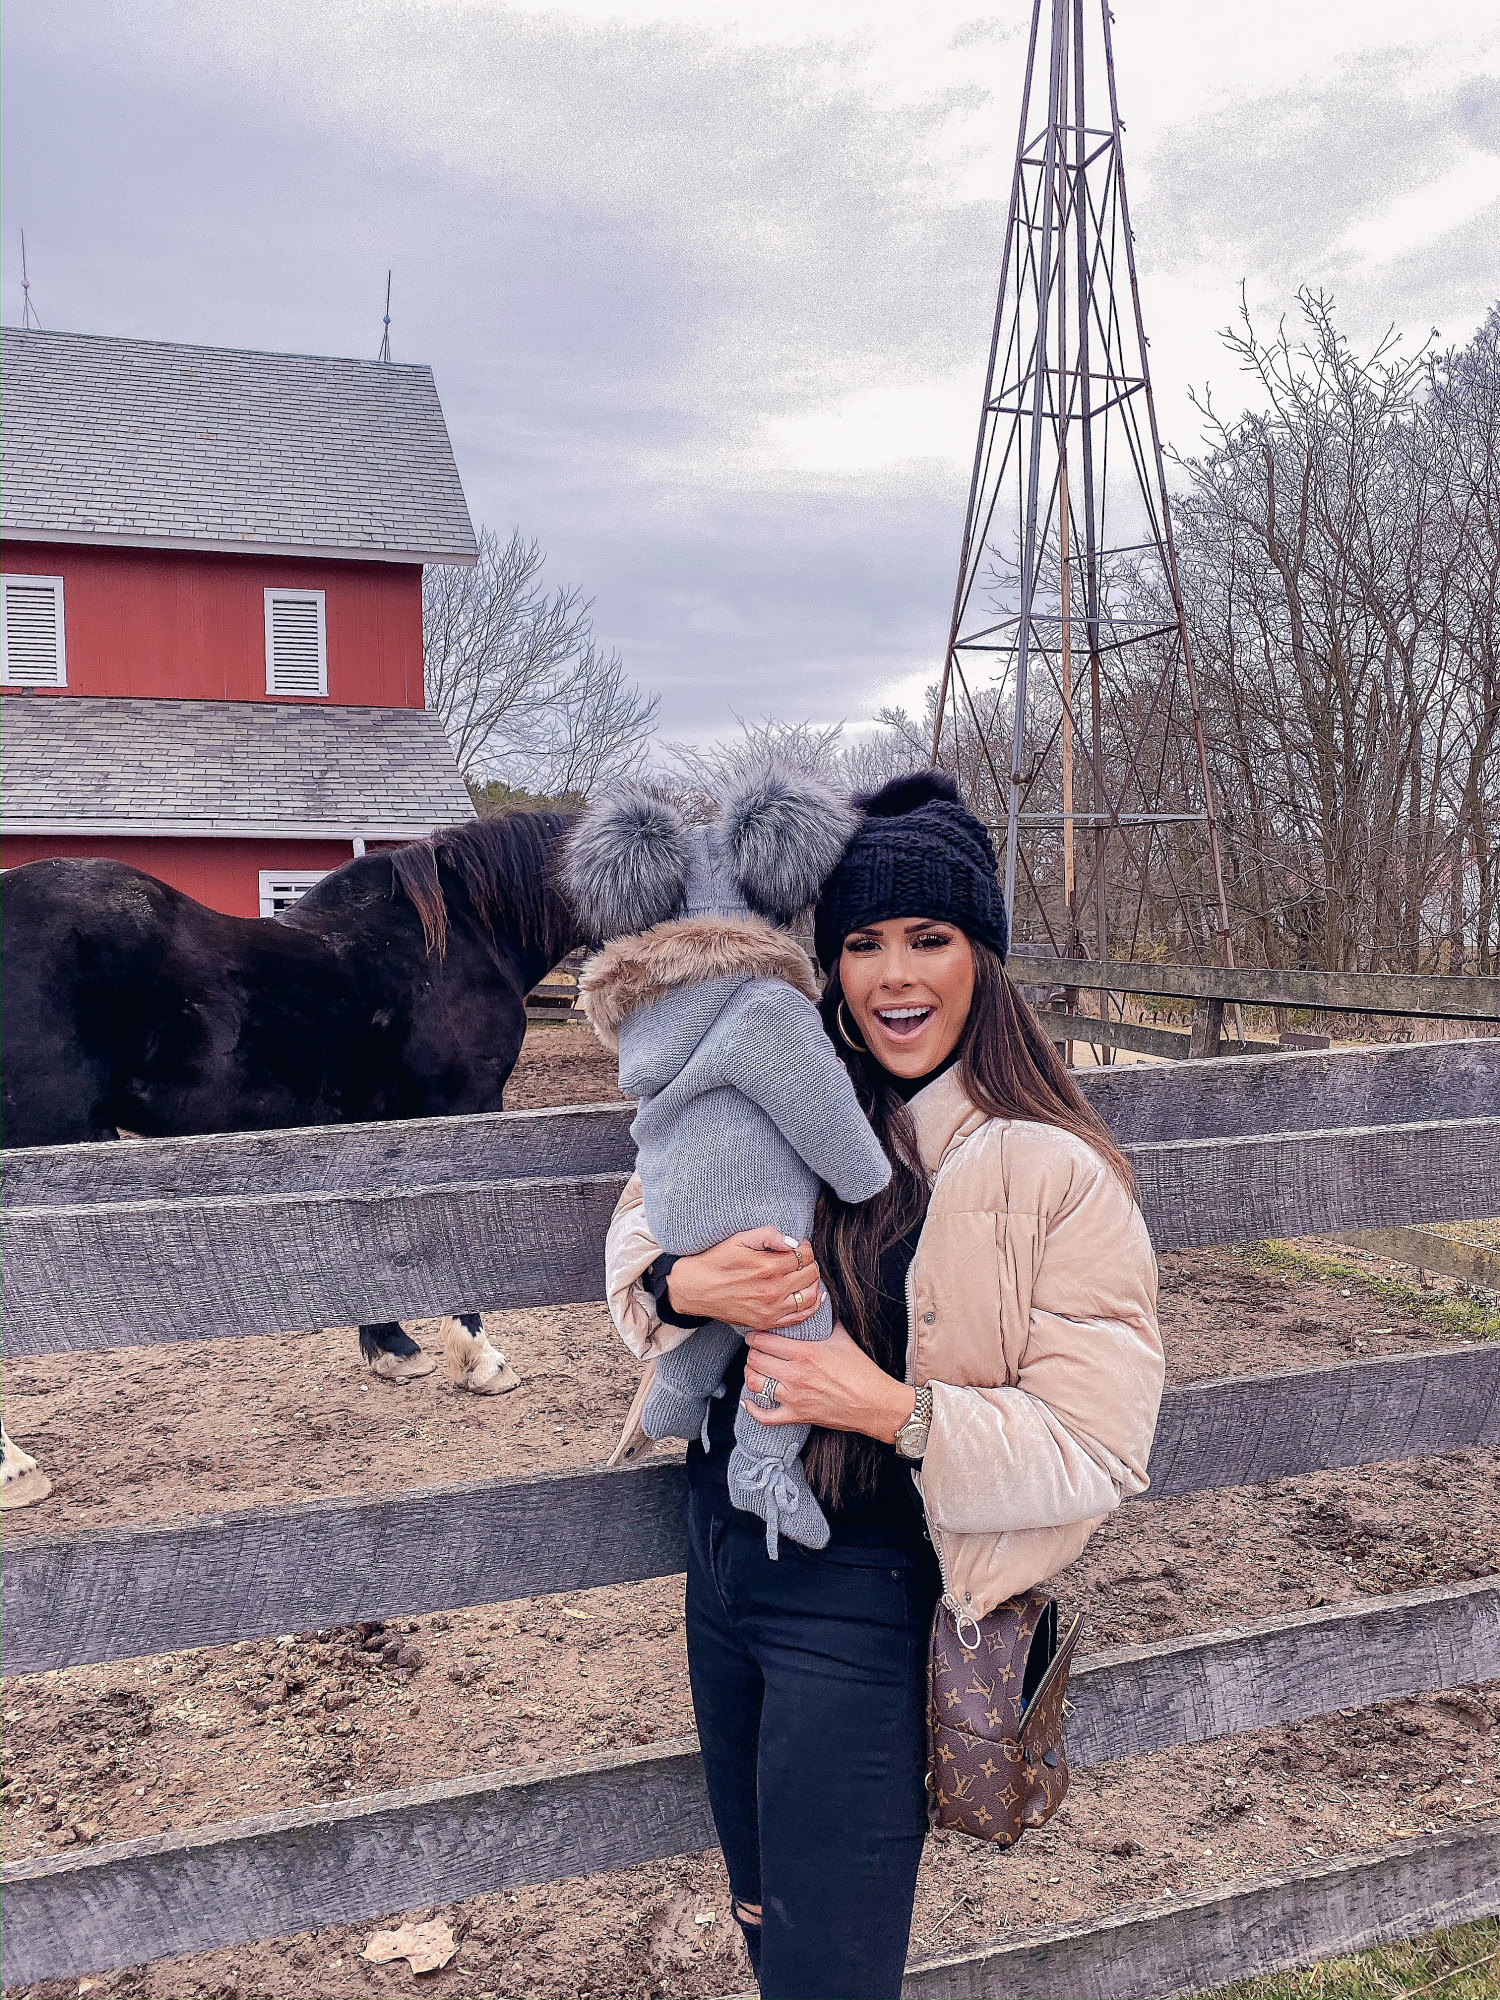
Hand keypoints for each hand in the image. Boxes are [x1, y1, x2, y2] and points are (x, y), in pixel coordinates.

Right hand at [666, 1229, 822, 1330]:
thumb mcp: (738, 1239)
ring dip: (812, 1281)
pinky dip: (812, 1304)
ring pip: (811, 1294)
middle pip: (810, 1273)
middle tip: (800, 1258)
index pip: (804, 1254)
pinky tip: (812, 1294)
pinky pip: (801, 1316)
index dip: (804, 1247)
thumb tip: (792, 1241)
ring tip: (803, 1274)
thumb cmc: (716, 1261)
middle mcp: (772, 1290)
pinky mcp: (767, 1322)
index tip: (797, 1246)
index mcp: (767, 1266)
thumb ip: (768, 1235)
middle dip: (809, 1262)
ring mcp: (771, 1309)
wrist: (695, 1289)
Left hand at [743, 1322, 915, 1442]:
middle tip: (755, 1350)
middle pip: (756, 1361)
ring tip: (754, 1370)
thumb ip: (827, 1319)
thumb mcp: (843, 1338)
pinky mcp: (797, 1416)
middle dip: (751, 1353)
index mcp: (806, 1353)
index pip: (765, 1340)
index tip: (755, 1333)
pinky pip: (765, 1417)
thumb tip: (821, 1299)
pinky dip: (753, 1410)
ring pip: (755, 1384)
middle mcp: (796, 1375)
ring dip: (750, 1375)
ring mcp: (794, 1397)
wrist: (875, 1403)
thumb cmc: (862, 1371)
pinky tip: (748, 1401)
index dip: (755, 1335)